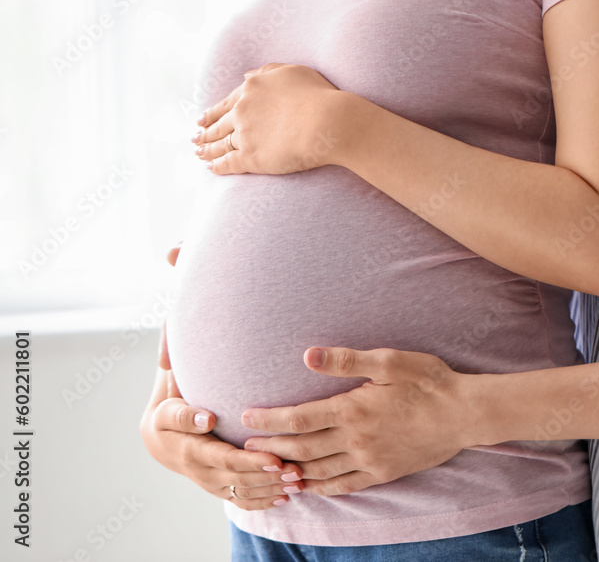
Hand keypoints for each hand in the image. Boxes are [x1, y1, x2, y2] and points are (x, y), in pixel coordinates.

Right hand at [140, 367, 304, 509]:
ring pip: (245, 494)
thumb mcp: (168, 411)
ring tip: (299, 484)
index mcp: (193, 452)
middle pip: (241, 480)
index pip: (227, 461)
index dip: (253, 462)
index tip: (277, 459)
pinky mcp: (220, 489)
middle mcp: (203, 473)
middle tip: (297, 471)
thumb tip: (208, 419)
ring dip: (272, 491)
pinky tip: (285, 497)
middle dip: (270, 478)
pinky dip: (264, 502)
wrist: (159, 441)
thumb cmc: (168, 417)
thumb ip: (185, 414)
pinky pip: (242, 502)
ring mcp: (212, 484)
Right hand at [143, 258, 304, 510]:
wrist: (180, 423)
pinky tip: (288, 491)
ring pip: (226, 482)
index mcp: (160, 417)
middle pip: (204, 460)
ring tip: (290, 474)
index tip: (208, 415)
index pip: (167, 417)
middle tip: (273, 455)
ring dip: (259, 480)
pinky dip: (261, 494)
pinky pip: (238, 495)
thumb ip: (184, 302)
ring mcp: (193, 471)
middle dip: (240, 459)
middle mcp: (173, 449)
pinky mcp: (214, 484)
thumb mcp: (179, 341)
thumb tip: (172, 251)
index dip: (185, 417)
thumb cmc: (185, 373)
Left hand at [192, 63, 353, 175]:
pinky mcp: (251, 158)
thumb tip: (246, 76)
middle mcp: (243, 111)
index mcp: (251, 89)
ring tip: (199, 153)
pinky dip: (218, 166)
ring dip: (207, 149)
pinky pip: (229, 163)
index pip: (227, 103)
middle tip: (195, 137)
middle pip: (219, 124)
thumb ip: (268, 71)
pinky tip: (211, 168)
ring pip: (220, 143)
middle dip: (205, 131)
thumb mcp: (293, 72)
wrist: (327, 122)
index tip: (204, 118)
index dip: (214, 112)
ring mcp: (245, 135)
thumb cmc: (318, 95)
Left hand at [240, 348, 478, 495]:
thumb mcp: (390, 361)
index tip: (247, 417)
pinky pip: (345, 485)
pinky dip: (321, 487)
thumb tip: (308, 356)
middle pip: (302, 448)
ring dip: (291, 470)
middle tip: (246, 448)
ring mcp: (370, 459)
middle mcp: (356, 439)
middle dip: (271, 448)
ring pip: (319, 471)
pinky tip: (309, 486)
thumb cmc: (429, 381)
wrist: (464, 413)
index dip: (270, 420)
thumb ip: (347, 361)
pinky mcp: (384, 472)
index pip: (299, 418)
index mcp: (353, 409)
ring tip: (269, 467)